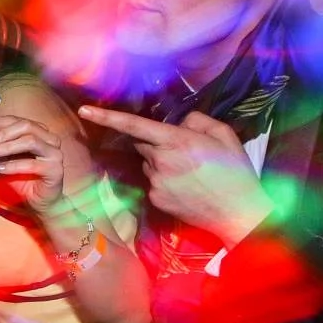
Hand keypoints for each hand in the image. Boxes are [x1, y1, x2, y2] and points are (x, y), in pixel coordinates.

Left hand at [0, 114, 67, 212]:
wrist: (36, 202)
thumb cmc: (20, 179)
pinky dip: (13, 165)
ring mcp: (54, 154)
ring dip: (7, 146)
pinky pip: (32, 164)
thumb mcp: (3, 160)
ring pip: (31, 141)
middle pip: (26, 126)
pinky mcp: (55, 170)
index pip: (18, 120)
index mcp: (38, 132)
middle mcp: (49, 139)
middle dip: (3, 132)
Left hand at [78, 105, 271, 247]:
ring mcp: (156, 182)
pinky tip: (186, 187)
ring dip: (161, 162)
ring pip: (148, 163)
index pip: (135, 125)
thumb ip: (198, 121)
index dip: (107, 116)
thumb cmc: (235, 171)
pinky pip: (152, 182)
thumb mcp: (224, 136)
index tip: (84, 110)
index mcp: (177, 141)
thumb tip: (180, 122)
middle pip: (143, 144)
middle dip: (156, 143)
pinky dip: (164, 181)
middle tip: (185, 152)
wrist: (238, 212)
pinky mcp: (155, 199)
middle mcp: (161, 161)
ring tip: (191, 173)